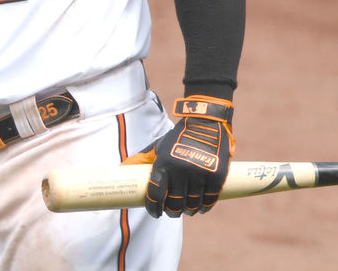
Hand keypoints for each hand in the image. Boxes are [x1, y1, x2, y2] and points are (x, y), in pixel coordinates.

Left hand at [123, 95, 234, 216]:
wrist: (206, 123)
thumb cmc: (178, 137)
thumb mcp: (158, 146)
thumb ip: (142, 159)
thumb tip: (121, 169)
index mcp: (164, 163)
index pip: (156, 193)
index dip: (153, 207)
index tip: (154, 213)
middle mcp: (181, 170)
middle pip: (175, 203)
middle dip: (171, 212)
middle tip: (171, 212)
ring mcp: (200, 174)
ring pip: (192, 204)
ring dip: (188, 211)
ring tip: (186, 211)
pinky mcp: (216, 176)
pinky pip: (209, 199)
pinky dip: (204, 207)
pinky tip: (200, 209)